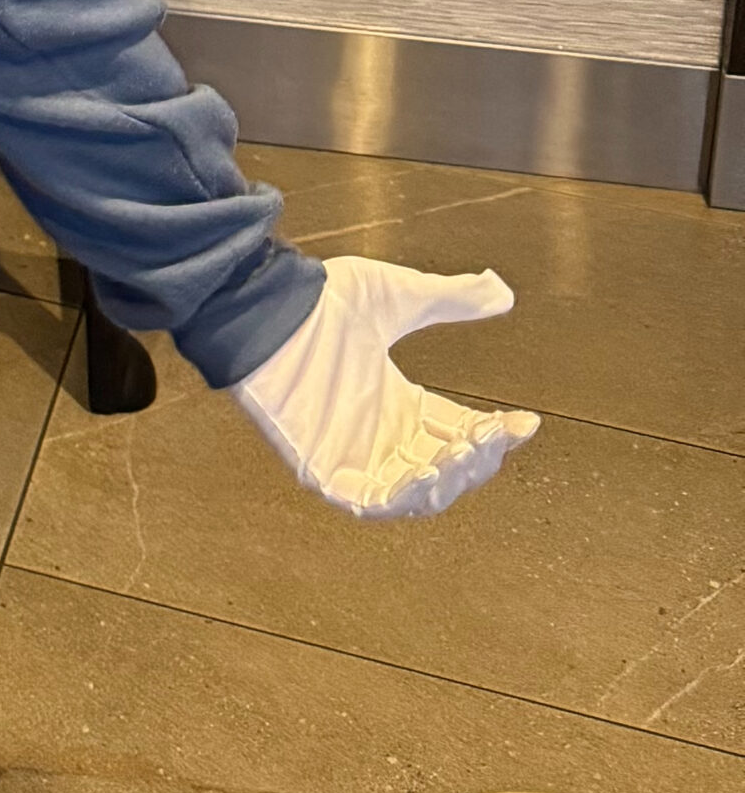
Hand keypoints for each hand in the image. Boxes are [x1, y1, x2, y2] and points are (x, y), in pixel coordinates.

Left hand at [231, 253, 539, 519]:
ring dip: (449, 480)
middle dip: (478, 459)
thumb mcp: (400, 297)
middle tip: (492, 434)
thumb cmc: (322, 298)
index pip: (458, 434)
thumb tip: (502, 291)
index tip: (525, 421)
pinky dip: (402, 496)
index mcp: (396, 402)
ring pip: (415, 493)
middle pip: (445, 470)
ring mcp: (349, 453)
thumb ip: (451, 299)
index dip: (495, 434)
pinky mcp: (320, 467)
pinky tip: (429, 472)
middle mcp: (377, 434)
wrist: (267, 302)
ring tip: (469, 451)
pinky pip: (368, 502)